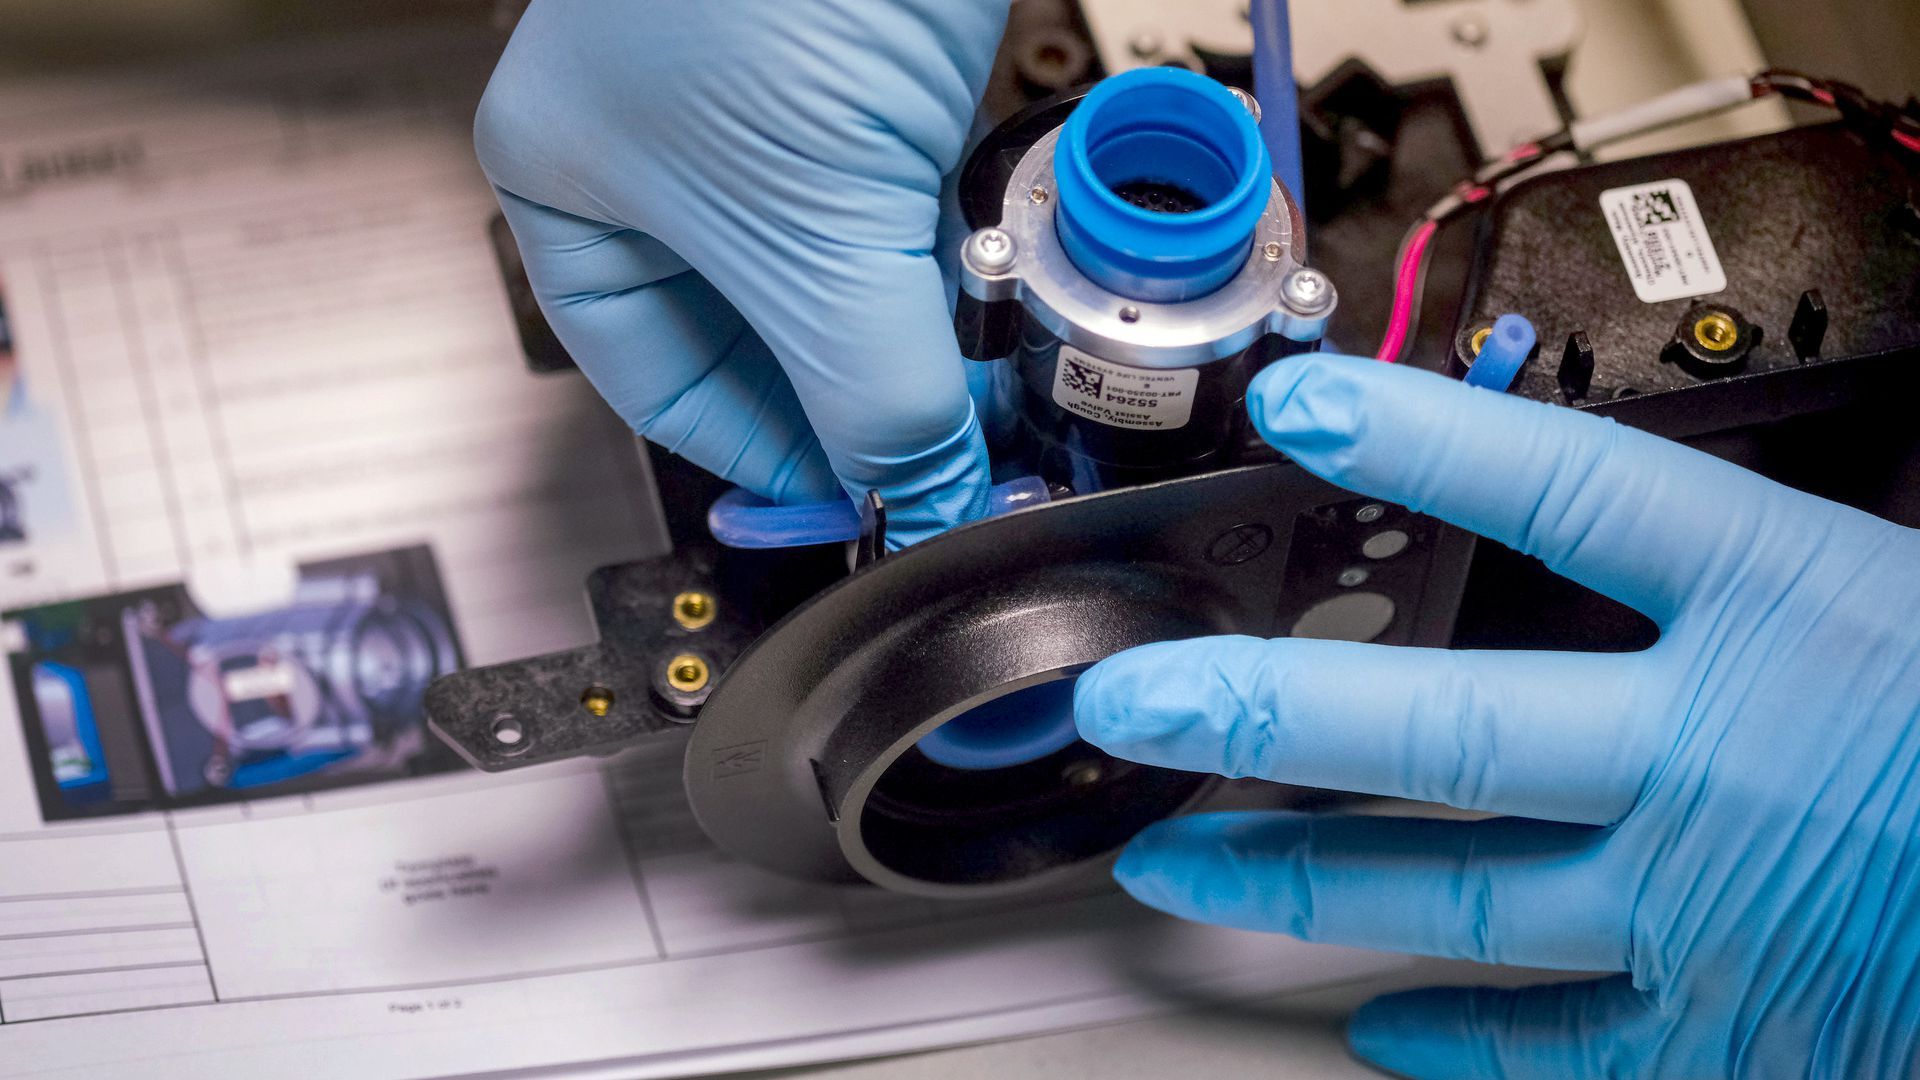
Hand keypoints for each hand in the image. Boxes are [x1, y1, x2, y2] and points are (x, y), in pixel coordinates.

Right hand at [475, 1, 1005, 544]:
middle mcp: (651, 155)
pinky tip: (971, 298)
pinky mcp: (849, 81)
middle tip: (925, 458)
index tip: (853, 504)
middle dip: (840, 399)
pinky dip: (929, 265)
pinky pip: (883, 211)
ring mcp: (753, 116)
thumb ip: (868, 388)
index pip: (653, 381)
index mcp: (566, 185)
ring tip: (957, 389)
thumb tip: (920, 492)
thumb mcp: (811, 229)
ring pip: (824, 277)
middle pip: (747, 337)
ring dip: (894, 336)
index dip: (759, 458)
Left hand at [1076, 353, 1919, 1076]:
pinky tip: (1373, 1033)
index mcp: (1801, 611)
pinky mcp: (1744, 1033)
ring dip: (1300, 881)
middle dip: (1262, 713)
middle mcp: (1725, 762)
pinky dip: (1462, 1048)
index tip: (1302, 404)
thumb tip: (1640, 529)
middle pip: (1447, 728)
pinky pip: (1568, 1054)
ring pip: (1460, 900)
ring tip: (1179, 867)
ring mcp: (1715, 911)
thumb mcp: (1912, 580)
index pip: (1572, 487)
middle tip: (1132, 700)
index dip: (1422, 441)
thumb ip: (1781, 557)